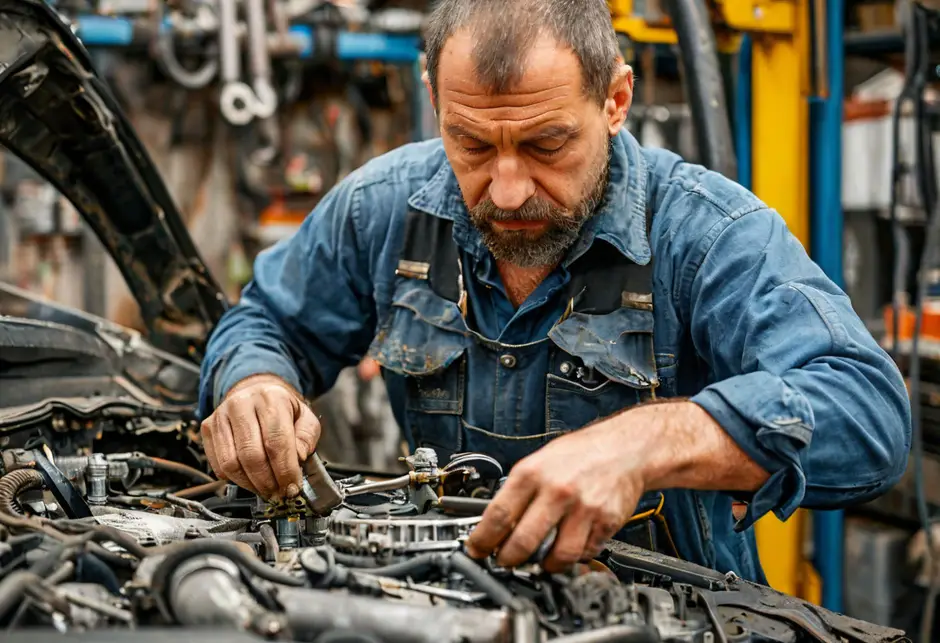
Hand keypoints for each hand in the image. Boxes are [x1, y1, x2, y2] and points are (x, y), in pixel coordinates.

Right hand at [200, 374, 320, 500]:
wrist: (255, 392)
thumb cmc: (282, 409)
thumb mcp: (305, 417)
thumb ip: (307, 438)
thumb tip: (297, 460)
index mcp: (271, 398)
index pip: (276, 441)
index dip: (285, 470)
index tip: (292, 487)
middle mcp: (242, 403)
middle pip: (252, 455)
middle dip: (267, 482)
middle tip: (278, 493)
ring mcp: (221, 415)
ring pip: (232, 464)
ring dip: (251, 485)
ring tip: (265, 489)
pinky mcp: (208, 428)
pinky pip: (219, 465)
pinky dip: (235, 480)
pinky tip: (250, 479)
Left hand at [465, 418, 644, 572]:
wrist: (625, 448)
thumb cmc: (580, 454)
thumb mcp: (540, 461)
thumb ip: (519, 490)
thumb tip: (495, 522)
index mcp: (533, 473)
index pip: (499, 515)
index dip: (482, 540)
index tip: (477, 550)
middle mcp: (557, 490)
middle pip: (523, 542)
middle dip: (508, 560)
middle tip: (505, 562)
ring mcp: (583, 508)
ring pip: (557, 556)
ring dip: (544, 566)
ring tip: (539, 561)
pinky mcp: (606, 522)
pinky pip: (584, 553)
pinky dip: (574, 558)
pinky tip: (568, 547)